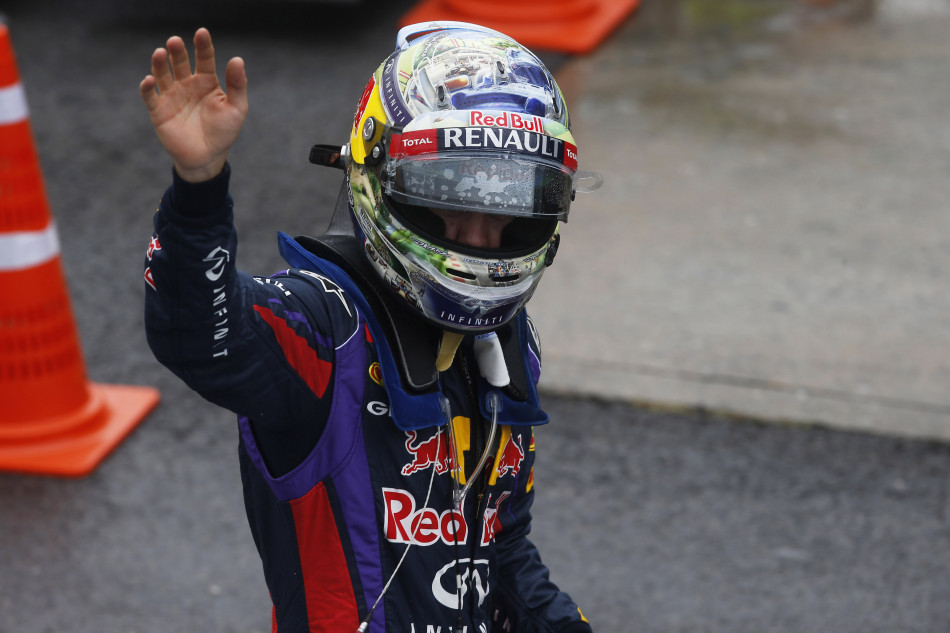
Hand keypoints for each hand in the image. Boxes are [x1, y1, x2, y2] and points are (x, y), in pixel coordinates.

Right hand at [139, 28, 247, 182]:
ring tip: (161, 52)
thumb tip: (237, 59)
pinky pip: (150, 96)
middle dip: (178, 51)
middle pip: (180, 62)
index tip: (201, 33)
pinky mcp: (159, 111)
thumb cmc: (224, 132)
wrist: (208, 157)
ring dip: (160, 63)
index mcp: (206, 81)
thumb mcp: (236, 108)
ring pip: (163, 74)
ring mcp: (172, 96)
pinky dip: (148, 87)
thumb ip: (237, 85)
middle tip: (176, 41)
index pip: (204, 58)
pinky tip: (149, 79)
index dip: (203, 46)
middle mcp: (187, 84)